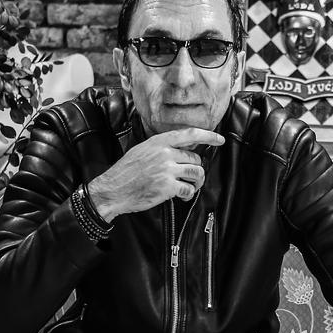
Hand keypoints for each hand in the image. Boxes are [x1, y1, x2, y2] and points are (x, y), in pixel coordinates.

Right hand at [87, 127, 223, 220]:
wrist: (112, 189)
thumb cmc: (126, 172)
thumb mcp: (142, 150)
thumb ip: (161, 147)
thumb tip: (182, 149)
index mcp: (158, 142)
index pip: (189, 134)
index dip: (208, 136)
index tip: (219, 139)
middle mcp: (164, 153)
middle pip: (195, 159)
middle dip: (195, 170)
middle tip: (190, 179)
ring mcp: (166, 169)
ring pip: (196, 173)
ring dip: (196, 183)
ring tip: (189, 188)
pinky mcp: (167, 186)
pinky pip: (188, 190)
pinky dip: (188, 195)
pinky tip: (181, 197)